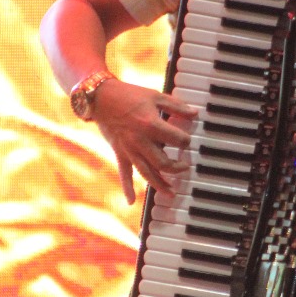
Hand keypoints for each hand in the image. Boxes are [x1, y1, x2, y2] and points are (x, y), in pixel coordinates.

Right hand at [92, 79, 196, 204]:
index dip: (186, 141)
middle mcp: (141, 141)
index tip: (188, 141)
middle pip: (163, 163)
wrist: (101, 97)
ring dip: (160, 184)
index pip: (177, 140)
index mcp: (151, 125)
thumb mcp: (156, 96)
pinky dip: (127, 188)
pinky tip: (131, 202)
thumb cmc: (129, 95)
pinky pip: (124, 173)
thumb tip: (195, 114)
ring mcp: (129, 150)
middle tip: (185, 167)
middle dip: (177, 168)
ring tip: (171, 193)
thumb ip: (176, 106)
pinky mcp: (119, 153)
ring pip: (147, 173)